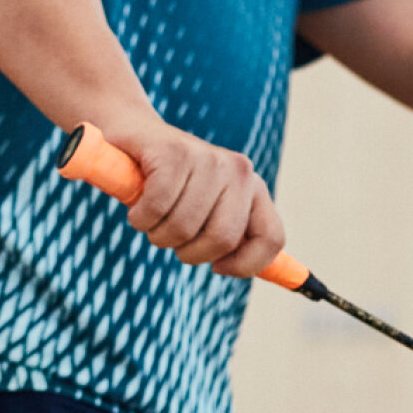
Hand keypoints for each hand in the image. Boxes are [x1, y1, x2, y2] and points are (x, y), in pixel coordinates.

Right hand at [110, 120, 287, 276]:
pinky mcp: (174, 152)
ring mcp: (208, 158)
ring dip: (157, 234)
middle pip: (222, 240)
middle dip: (189, 253)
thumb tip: (277, 277)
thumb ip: (235, 237)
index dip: (245, 265)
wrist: (135, 136)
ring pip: (183, 228)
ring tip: (152, 216)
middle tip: (173, 237)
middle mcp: (238, 171)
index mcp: (253, 189)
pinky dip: (140, 218)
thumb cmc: (171, 186)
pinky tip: (138, 207)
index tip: (217, 267)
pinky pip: (157, 209)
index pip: (271, 238)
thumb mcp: (208, 212)